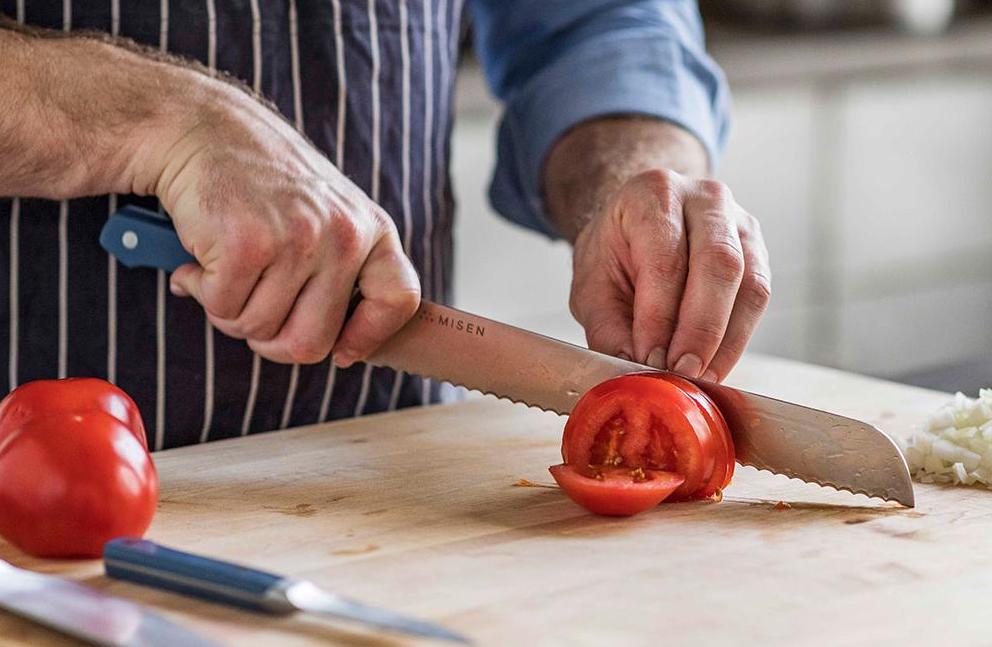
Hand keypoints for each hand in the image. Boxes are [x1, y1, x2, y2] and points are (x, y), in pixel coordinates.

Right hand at [142, 80, 419, 365]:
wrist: (203, 126)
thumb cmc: (260, 182)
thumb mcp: (324, 214)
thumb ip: (339, 271)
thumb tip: (339, 349)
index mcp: (371, 229)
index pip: (399, 300)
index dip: (369, 336)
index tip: (342, 352)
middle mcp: (344, 235)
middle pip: (312, 342)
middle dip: (270, 339)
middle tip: (249, 306)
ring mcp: (299, 240)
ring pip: (258, 329)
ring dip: (229, 310)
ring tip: (225, 266)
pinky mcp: (247, 245)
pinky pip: (223, 308)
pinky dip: (202, 290)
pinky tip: (202, 255)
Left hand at [569, 169, 770, 382]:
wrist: (635, 224)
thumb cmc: (614, 251)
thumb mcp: (592, 285)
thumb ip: (607, 326)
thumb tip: (634, 369)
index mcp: (653, 193)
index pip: (665, 259)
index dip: (659, 316)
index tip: (650, 359)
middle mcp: (704, 198)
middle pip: (719, 264)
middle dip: (701, 329)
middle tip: (682, 372)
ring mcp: (739, 221)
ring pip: (749, 283)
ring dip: (725, 340)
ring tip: (699, 376)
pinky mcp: (757, 250)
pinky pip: (759, 298)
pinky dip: (737, 338)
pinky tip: (715, 364)